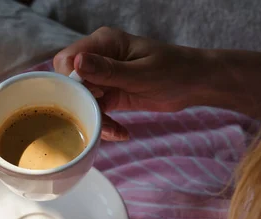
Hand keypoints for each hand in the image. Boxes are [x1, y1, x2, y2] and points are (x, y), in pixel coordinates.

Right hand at [54, 27, 206, 140]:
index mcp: (104, 42)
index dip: (71, 82)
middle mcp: (99, 58)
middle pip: (72, 84)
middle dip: (83, 106)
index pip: (67, 60)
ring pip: (83, 101)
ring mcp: (104, 78)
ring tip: (116, 131)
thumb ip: (108, 70)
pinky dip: (106, 125)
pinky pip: (97, 112)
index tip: (91, 97)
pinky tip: (121, 133)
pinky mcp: (111, 96)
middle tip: (104, 118)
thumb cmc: (173, 70)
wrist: (193, 84)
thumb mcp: (141, 73)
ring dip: (96, 119)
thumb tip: (77, 63)